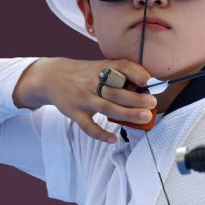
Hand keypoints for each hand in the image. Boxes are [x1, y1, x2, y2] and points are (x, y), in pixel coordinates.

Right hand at [13, 57, 157, 142]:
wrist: (51, 77)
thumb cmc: (84, 74)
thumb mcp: (101, 67)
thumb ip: (121, 73)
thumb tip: (148, 84)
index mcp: (101, 68)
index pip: (120, 66)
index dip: (135, 73)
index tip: (148, 80)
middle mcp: (92, 82)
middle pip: (116, 91)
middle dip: (136, 98)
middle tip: (152, 103)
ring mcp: (83, 98)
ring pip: (106, 107)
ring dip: (127, 113)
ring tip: (145, 117)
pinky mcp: (74, 113)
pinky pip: (88, 126)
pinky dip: (100, 133)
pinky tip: (113, 138)